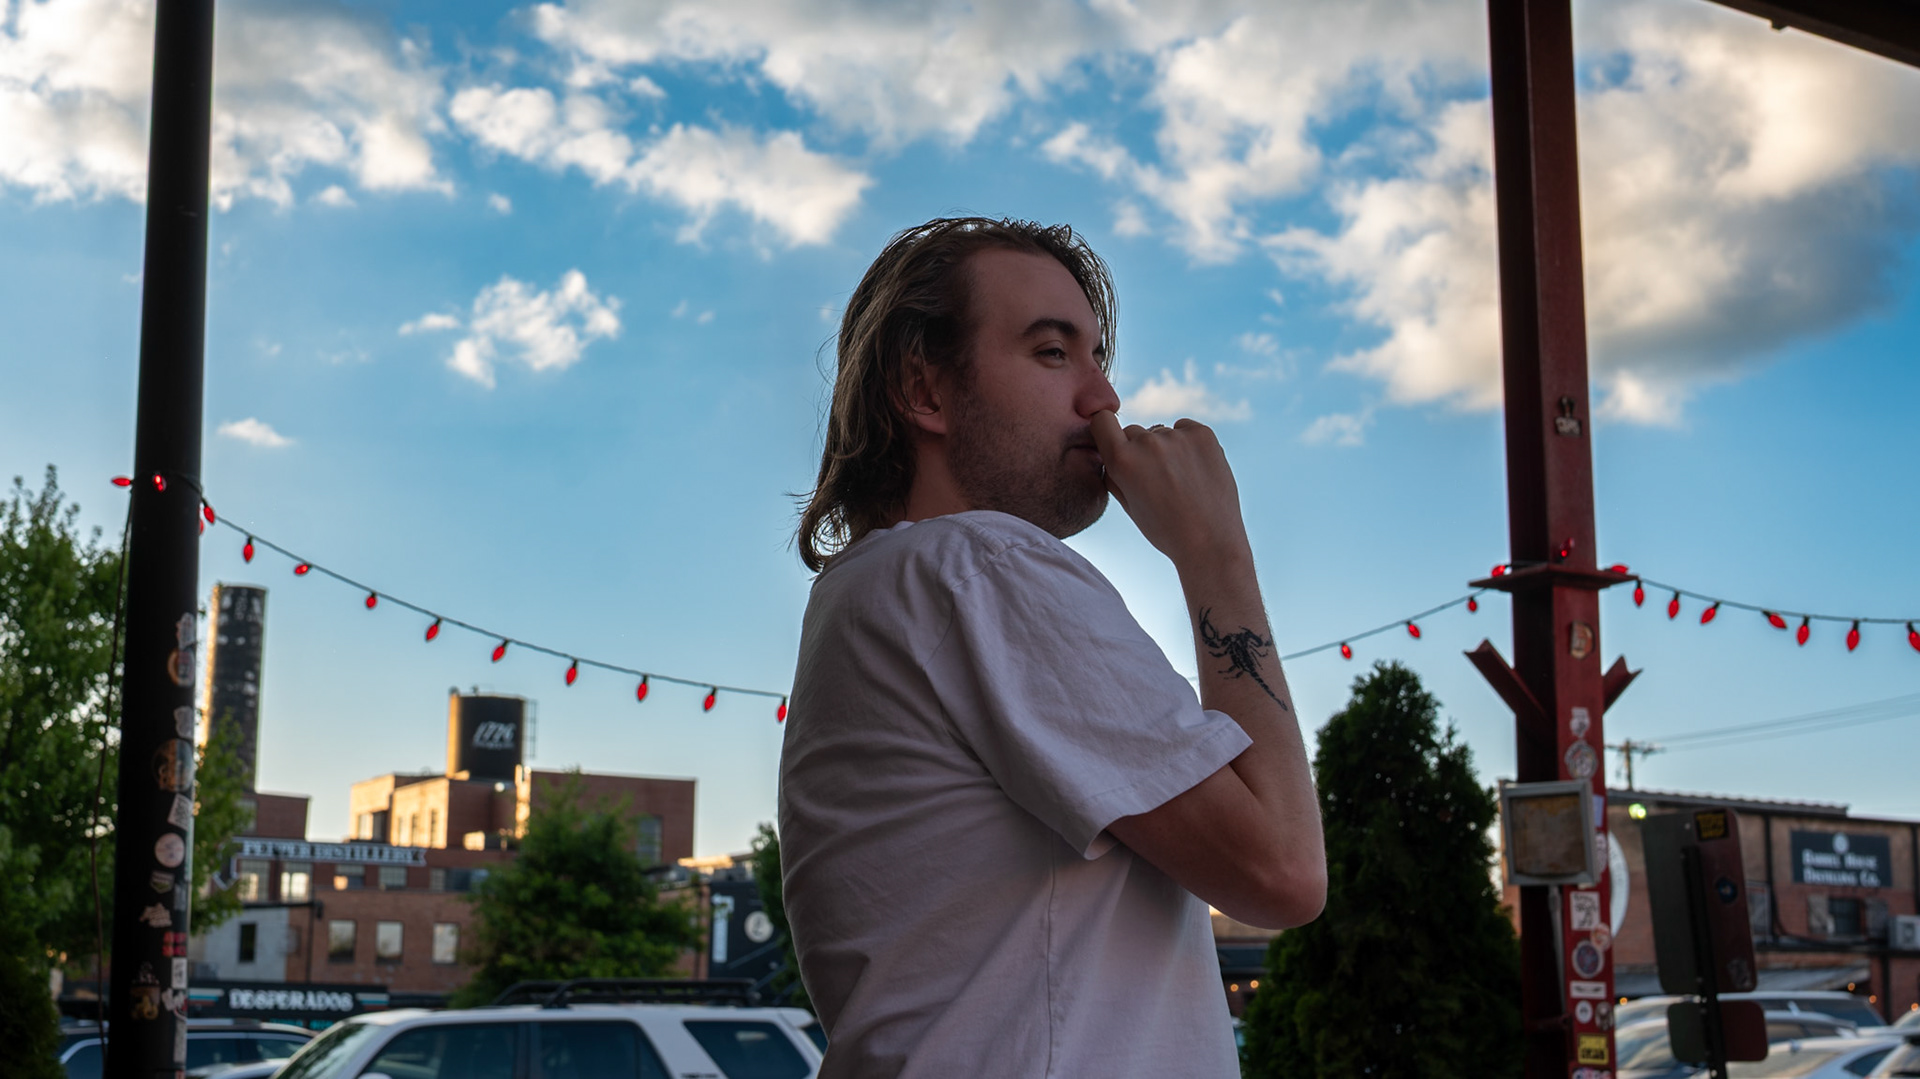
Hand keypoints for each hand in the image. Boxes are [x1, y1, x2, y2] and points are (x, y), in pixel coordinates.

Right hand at [1089, 411, 1251, 568]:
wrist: (1210, 542)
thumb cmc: (1165, 529)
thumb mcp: (1127, 504)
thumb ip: (1113, 473)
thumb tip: (1109, 449)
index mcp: (1122, 460)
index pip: (1102, 420)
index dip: (1106, 431)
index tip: (1115, 444)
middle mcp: (1147, 442)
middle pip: (1134, 431)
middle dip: (1139, 449)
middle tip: (1157, 480)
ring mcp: (1177, 436)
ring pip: (1162, 433)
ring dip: (1166, 448)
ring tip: (1181, 481)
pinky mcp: (1203, 434)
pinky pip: (1186, 429)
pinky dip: (1188, 444)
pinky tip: (1195, 471)